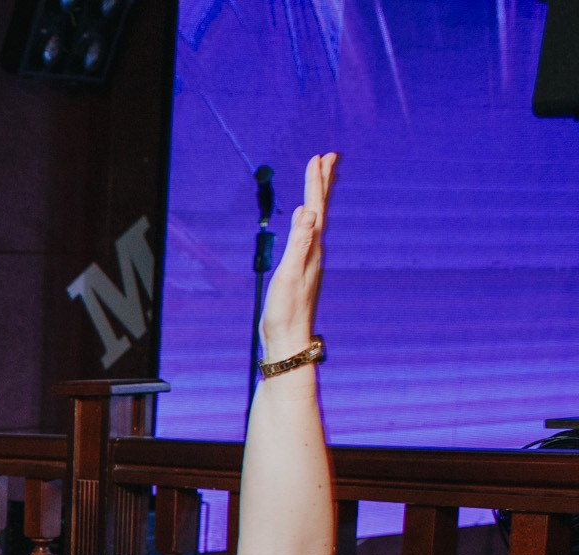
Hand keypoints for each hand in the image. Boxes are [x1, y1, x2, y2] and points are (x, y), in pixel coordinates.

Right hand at [259, 152, 337, 360]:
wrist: (288, 339)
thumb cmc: (285, 311)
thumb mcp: (289, 274)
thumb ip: (299, 242)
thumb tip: (308, 212)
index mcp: (312, 248)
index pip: (316, 207)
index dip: (316, 182)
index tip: (320, 156)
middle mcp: (315, 250)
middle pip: (321, 209)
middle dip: (323, 182)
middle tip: (328, 157)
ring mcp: (309, 259)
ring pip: (317, 220)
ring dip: (318, 198)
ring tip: (320, 181)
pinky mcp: (301, 268)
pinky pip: (309, 234)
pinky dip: (309, 219)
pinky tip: (307, 221)